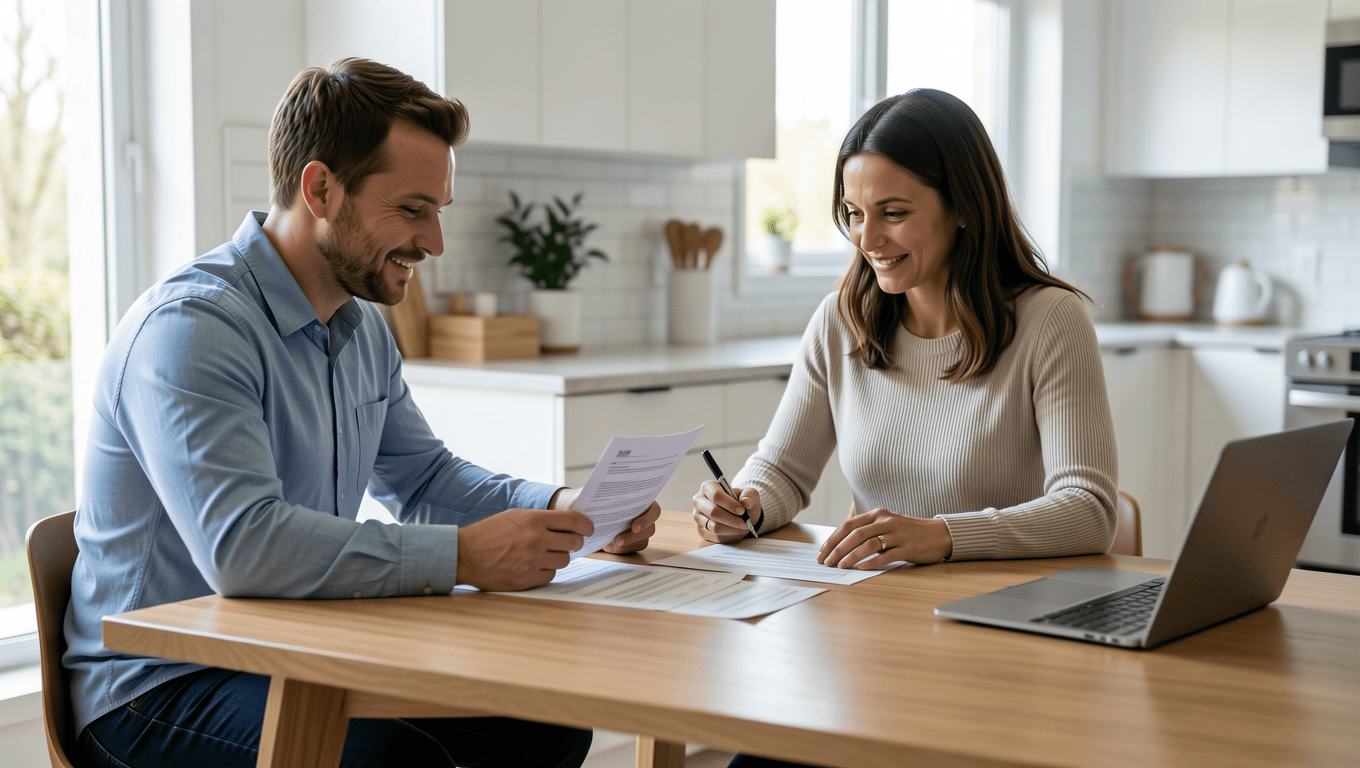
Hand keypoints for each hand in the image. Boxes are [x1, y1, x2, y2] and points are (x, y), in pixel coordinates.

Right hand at [456, 508, 592, 590]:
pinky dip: (546, 571)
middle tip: (568, 543)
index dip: (586, 526)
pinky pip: (551, 575)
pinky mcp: (527, 578)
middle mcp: (536, 539)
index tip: (589, 529)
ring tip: (544, 555)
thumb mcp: (515, 516)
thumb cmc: (490, 533)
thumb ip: (541, 519)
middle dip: (574, 543)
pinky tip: (534, 566)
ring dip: (558, 558)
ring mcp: (532, 560)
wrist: (465, 555)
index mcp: (534, 520)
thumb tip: (567, 524)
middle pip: (573, 543)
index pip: (573, 521)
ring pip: (564, 561)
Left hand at [550, 487, 657, 553]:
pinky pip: (631, 550)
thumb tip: (586, 497)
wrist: (582, 518)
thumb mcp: (586, 497)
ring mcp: (639, 532)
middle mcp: (643, 516)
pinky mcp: (632, 544)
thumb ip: (589, 495)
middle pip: (650, 530)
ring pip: (641, 542)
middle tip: (617, 540)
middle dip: (633, 536)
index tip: (634, 526)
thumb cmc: (587, 504)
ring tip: (607, 544)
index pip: (654, 510)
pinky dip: (619, 550)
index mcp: (640, 501)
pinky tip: (607, 546)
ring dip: (625, 545)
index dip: (647, 519)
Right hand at [692, 480, 760, 543]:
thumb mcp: (749, 494)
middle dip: (731, 519)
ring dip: (731, 528)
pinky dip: (728, 535)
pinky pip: (714, 536)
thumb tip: (746, 503)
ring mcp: (698, 516)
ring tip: (743, 527)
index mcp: (708, 487)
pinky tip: (736, 531)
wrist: (738, 514)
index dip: (729, 504)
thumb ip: (749, 496)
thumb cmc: (741, 501)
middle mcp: (699, 501)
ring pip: (714, 526)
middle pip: (713, 512)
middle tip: (745, 522)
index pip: (715, 495)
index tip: (742, 510)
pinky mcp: (701, 530)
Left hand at [817, 507, 951, 568]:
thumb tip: (841, 546)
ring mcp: (898, 534)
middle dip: (837, 549)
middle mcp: (886, 521)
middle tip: (826, 562)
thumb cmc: (909, 532)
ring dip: (851, 556)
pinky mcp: (908, 548)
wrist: (939, 534)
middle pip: (855, 534)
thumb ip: (868, 531)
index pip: (849, 525)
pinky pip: (887, 555)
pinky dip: (872, 562)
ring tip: (840, 566)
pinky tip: (861, 568)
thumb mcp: (887, 525)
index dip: (833, 539)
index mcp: (878, 514)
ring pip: (869, 544)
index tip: (822, 552)